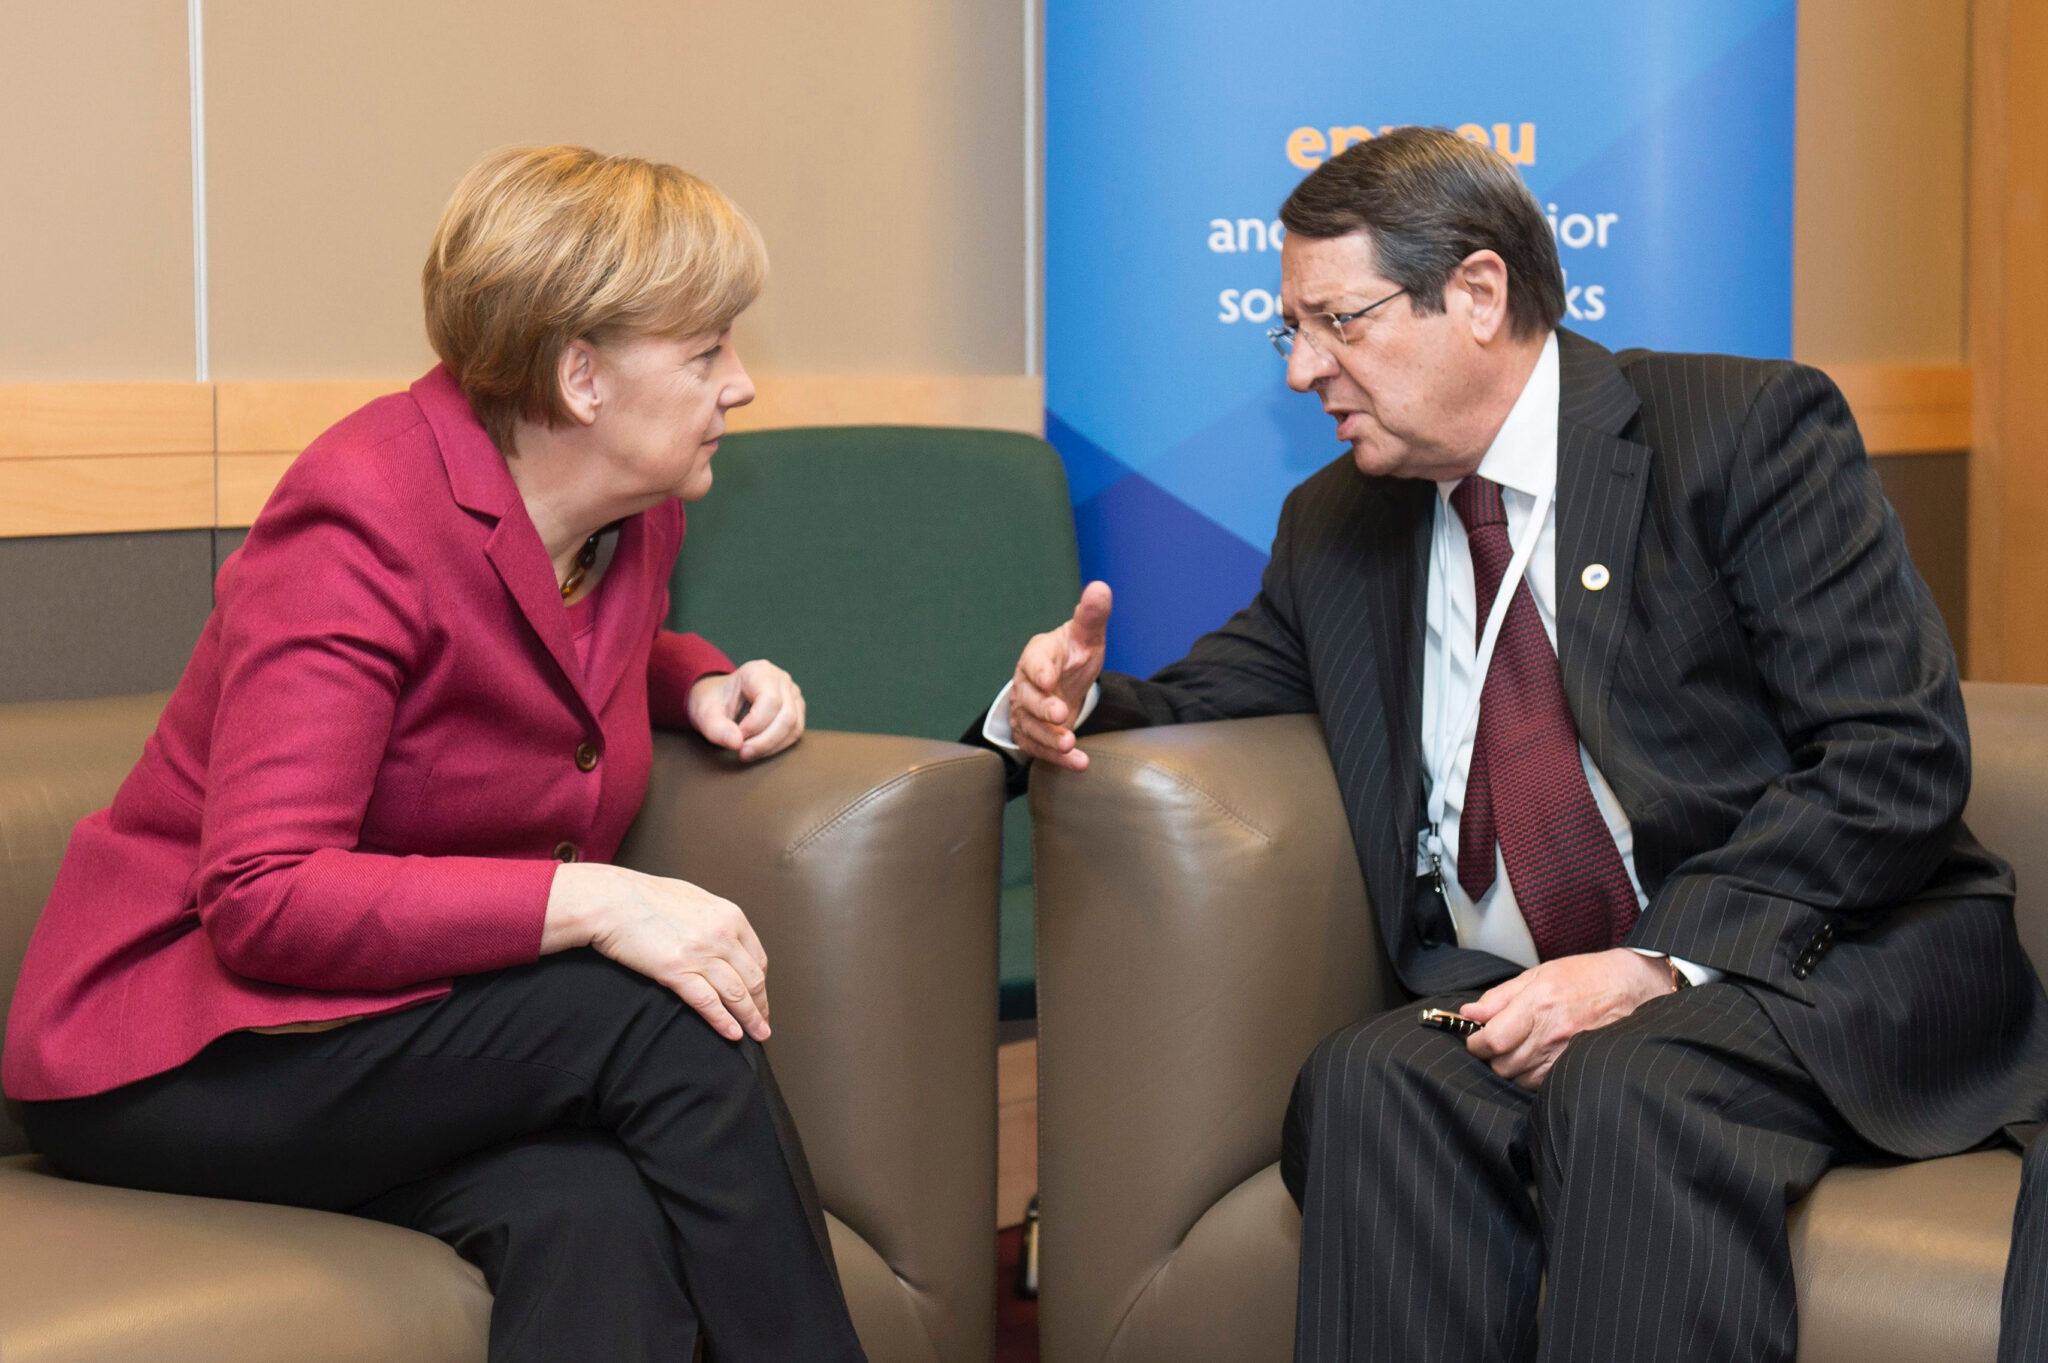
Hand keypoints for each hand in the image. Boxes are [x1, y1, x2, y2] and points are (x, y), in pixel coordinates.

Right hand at [544, 863, 770, 1040]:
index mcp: (728, 915)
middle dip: (760, 1005)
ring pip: (736, 993)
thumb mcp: (691, 898)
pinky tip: (732, 1034)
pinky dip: (723, 1021)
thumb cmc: (642, 895)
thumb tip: (720, 933)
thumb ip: (711, 918)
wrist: (609, 899)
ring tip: (757, 1034)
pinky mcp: (676, 970)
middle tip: (763, 1024)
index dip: (761, 983)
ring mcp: (701, 953)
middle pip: (753, 978)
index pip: (757, 957)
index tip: (759, 997)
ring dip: (750, 1018)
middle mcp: (721, 934)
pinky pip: (708, 1002)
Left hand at [689, 660, 804, 760]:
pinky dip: (777, 746)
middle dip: (764, 741)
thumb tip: (737, 743)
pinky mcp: (796, 709)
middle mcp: (781, 679)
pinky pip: (795, 733)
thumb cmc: (713, 702)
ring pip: (794, 726)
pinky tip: (759, 749)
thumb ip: (715, 728)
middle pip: (787, 716)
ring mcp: (792, 694)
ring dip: (771, 746)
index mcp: (759, 671)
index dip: (755, 725)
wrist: (719, 699)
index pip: (770, 700)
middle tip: (742, 753)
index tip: (737, 738)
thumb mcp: (704, 713)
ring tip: (748, 752)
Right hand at [1009, 581, 1112, 771]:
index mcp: (1037, 656)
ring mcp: (1027, 713)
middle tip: (1061, 715)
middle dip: (1043, 709)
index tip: (1048, 679)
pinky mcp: (1033, 735)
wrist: (1060, 681)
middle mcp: (1027, 686)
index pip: (1034, 662)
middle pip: (1028, 699)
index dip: (1039, 671)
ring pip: (1031, 728)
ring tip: (1071, 745)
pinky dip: (1058, 760)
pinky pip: (1040, 750)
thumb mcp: (1085, 636)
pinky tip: (1080, 764)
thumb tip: (1101, 587)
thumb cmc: (1072, 655)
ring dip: (1050, 739)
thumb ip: (1092, 616)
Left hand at [1461, 948, 1673, 1088]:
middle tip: (1495, 1041)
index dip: (1475, 1042)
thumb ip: (1499, 998)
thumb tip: (1469, 1013)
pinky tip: (1535, 1057)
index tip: (1474, 1037)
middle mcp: (1551, 1034)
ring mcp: (1566, 1054)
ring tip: (1517, 1047)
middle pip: (1502, 1065)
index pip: (1492, 1040)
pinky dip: (1530, 1075)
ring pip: (1519, 1078)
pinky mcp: (1576, 1066)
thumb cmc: (1585, 977)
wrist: (1632, 988)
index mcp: (1536, 1006)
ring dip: (1510, 1067)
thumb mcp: (1537, 975)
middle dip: (1490, 1056)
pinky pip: (1541, 1083)